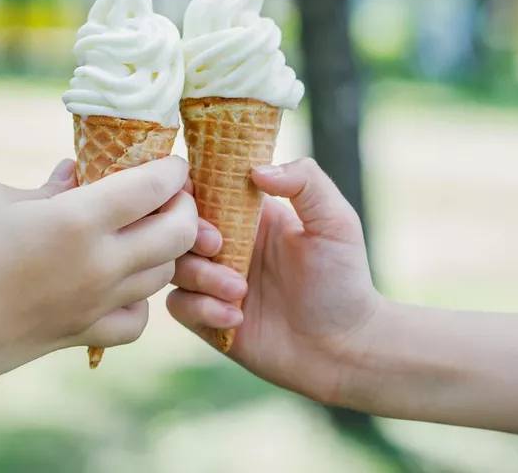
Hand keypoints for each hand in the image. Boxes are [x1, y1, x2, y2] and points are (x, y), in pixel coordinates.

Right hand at [0, 156, 198, 391]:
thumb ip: (48, 185)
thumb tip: (75, 171)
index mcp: (78, 219)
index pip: (153, 187)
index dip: (172, 169)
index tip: (172, 162)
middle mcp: (100, 263)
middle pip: (178, 233)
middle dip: (184, 207)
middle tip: (169, 196)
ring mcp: (98, 304)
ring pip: (163, 274)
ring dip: (164, 249)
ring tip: (146, 232)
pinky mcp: (87, 334)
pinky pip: (138, 319)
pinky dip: (140, 300)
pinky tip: (121, 285)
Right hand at [168, 158, 382, 404]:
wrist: (343, 348)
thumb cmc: (343, 281)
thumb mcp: (335, 221)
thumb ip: (305, 181)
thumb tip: (256, 169)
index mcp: (248, 214)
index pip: (202, 188)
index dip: (189, 189)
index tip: (193, 197)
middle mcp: (226, 244)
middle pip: (178, 226)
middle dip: (191, 234)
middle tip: (220, 248)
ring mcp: (214, 282)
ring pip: (174, 266)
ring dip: (201, 277)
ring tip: (241, 292)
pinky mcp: (207, 318)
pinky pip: (178, 305)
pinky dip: (202, 309)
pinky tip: (237, 317)